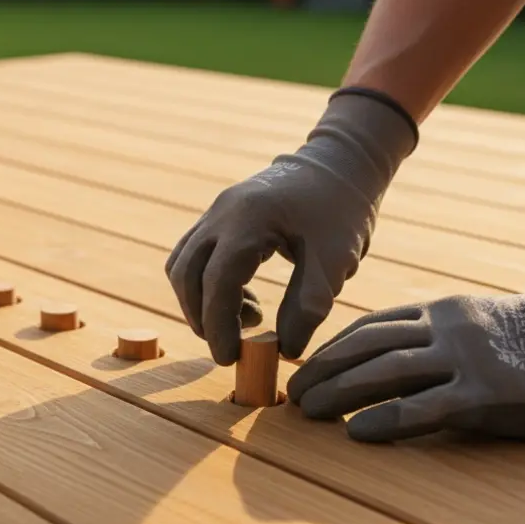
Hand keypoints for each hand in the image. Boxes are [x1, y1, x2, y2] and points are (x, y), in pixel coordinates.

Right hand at [165, 91, 417, 364]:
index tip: (230, 358)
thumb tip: (284, 350)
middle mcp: (222, 213)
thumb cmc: (342, 211)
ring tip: (247, 319)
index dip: (218, 326)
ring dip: (200, 302)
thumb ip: (308, 307)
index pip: (217, 282)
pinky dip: (207, 285)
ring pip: (183, 266)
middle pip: (187, 275)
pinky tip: (244, 298)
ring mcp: (216, 212)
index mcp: (249, 220)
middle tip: (232, 347)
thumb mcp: (334, 262)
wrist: (340, 166)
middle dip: (202, 318)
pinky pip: (194, 256)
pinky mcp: (219, 217)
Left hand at [286, 271, 524, 441]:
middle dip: (323, 369)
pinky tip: (357, 434)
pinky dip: (385, 420)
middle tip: (292, 392)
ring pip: (384, 373)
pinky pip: (423, 409)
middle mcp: (447, 328)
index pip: (371, 324)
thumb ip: (442, 328)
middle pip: (366, 346)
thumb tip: (400, 348)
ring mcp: (466, 361)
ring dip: (339, 393)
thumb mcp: (486, 316)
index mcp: (444, 308)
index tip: (306, 365)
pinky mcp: (485, 397)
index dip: (332, 347)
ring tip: (308, 412)